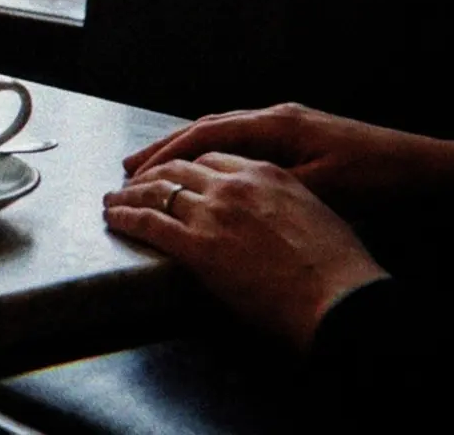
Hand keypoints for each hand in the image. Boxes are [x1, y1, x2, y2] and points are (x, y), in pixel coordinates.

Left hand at [105, 152, 387, 350]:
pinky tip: (113, 218)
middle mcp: (235, 185)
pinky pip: (150, 223)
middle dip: (150, 173)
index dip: (185, 162)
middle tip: (132, 181)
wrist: (339, 296)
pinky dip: (126, 217)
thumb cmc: (337, 267)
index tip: (172, 170)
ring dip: (129, 193)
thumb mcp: (314, 214)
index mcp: (265, 173)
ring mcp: (214, 213)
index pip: (211, 157)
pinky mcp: (198, 246)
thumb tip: (269, 217)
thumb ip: (283, 204)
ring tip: (113, 198)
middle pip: (178, 167)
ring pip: (157, 191)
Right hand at [123, 103, 453, 213]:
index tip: (137, 174)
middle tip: (129, 169)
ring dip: (185, 149)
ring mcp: (285, 123)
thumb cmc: (374, 178)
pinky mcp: (296, 136)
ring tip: (154, 169)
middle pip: (206, 127)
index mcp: (277, 124)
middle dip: (165, 147)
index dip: (168, 154)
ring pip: (221, 132)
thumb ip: (268, 182)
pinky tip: (201, 169)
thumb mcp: (320, 186)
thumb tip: (222, 189)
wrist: (420, 168)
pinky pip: (239, 140)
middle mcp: (276, 116)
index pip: (207, 134)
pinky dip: (210, 153)